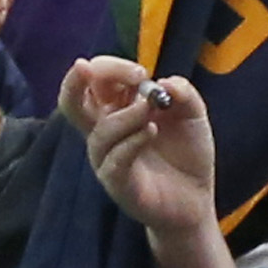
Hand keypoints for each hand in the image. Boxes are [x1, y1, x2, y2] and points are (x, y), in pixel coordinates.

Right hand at [64, 56, 220, 231]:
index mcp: (115, 109)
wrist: (196, 197)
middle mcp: (104, 132)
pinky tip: (151, 131)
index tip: (141, 72)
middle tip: (98, 70)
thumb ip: (183, 92)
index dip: (110, 69)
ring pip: (100, 134)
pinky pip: (114, 161)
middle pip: (71, 102)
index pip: (95, 81)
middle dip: (78, 81)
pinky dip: (132, 142)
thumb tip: (163, 81)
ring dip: (125, 115)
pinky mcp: (117, 184)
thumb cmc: (187, 152)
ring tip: (150, 110)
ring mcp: (107, 159)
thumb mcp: (192, 114)